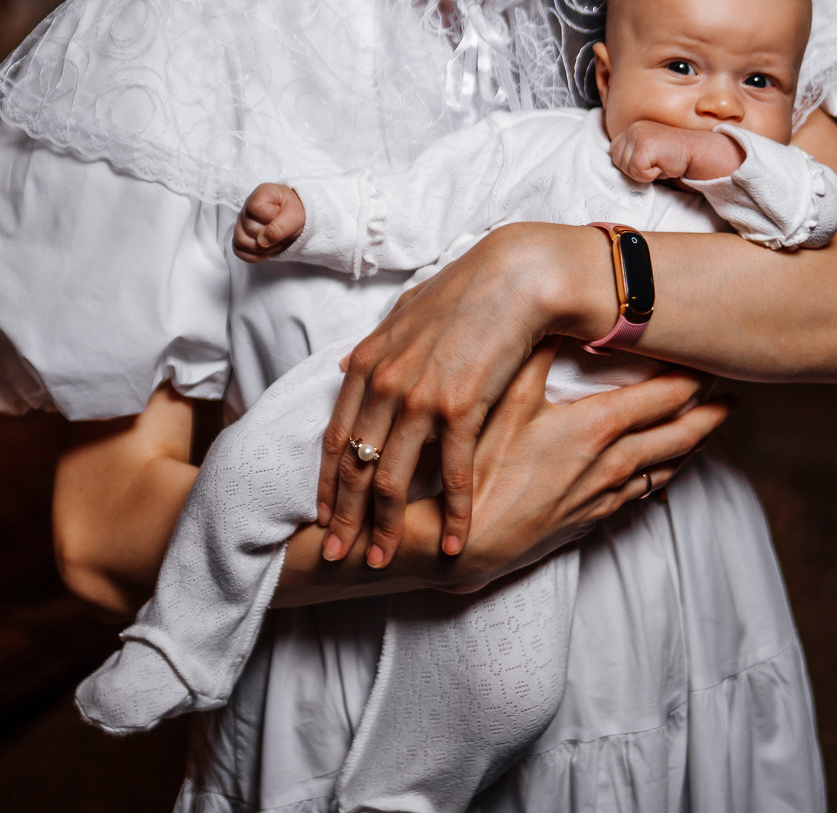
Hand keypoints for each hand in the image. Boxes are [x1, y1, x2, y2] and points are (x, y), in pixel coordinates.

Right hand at [233, 183, 304, 261]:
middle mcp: (247, 207)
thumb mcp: (295, 216)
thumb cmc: (294, 213)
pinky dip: (255, 255)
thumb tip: (262, 241)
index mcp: (261, 194)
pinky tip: (267, 249)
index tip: (281, 215)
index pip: (254, 208)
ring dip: (262, 248)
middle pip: (249, 228)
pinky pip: (239, 251)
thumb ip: (280, 227)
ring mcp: (241, 222)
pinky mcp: (241, 236)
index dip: (270, 217)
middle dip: (269, 237)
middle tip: (282, 234)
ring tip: (275, 242)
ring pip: (241, 241)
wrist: (295, 221)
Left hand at [317, 222, 569, 569]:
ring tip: (383, 560)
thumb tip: (347, 365)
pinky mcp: (460, 408)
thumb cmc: (466, 291)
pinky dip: (454, 513)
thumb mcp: (406, 313)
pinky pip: (451, 474)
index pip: (335, 435)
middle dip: (343, 518)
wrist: (514, 275)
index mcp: (368, 362)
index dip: (326, 481)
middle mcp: (384, 383)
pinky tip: (456, 541)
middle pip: (353, 465)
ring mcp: (419, 397)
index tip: (322, 515)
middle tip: (335, 556)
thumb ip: (375, 344)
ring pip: (390, 479)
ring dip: (386, 527)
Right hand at [440, 345, 733, 593]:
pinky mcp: (592, 519)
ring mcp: (605, 495)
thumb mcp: (504, 400)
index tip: (712, 360)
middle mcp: (612, 464)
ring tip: (711, 426)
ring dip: (693, 444)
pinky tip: (666, 471)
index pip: (664, 397)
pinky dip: (665, 474)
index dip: (693, 378)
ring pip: (667, 466)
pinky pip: (644, 493)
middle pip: (679, 434)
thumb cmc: (481, 470)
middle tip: (733, 393)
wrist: (464, 544)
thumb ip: (534, 354)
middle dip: (709, 412)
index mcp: (598, 428)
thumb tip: (555, 314)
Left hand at [609, 121, 743, 183]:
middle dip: (635, 169)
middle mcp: (633, 128)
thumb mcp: (649, 153)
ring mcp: (638, 135)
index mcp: (633, 128)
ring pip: (626, 166)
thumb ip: (632, 153)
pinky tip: (664, 165)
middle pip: (616, 160)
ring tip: (661, 163)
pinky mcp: (644, 145)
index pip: (614, 152)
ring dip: (643, 172)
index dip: (631, 163)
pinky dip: (650, 175)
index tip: (651, 161)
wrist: (698, 152)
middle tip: (657, 163)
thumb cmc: (675, 157)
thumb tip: (617, 164)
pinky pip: (637, 171)